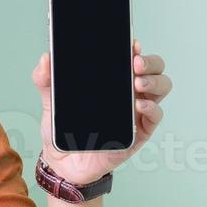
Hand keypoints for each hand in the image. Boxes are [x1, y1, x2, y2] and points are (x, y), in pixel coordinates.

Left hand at [31, 38, 170, 185]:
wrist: (63, 163)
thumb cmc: (64, 130)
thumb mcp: (51, 102)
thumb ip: (46, 80)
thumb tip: (45, 59)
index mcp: (113, 80)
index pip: (133, 56)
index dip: (137, 48)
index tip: (132, 44)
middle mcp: (129, 92)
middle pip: (155, 68)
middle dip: (150, 62)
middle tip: (135, 63)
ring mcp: (137, 111)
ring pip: (161, 88)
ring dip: (154, 82)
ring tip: (137, 83)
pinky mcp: (139, 132)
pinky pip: (155, 116)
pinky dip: (152, 108)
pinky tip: (139, 106)